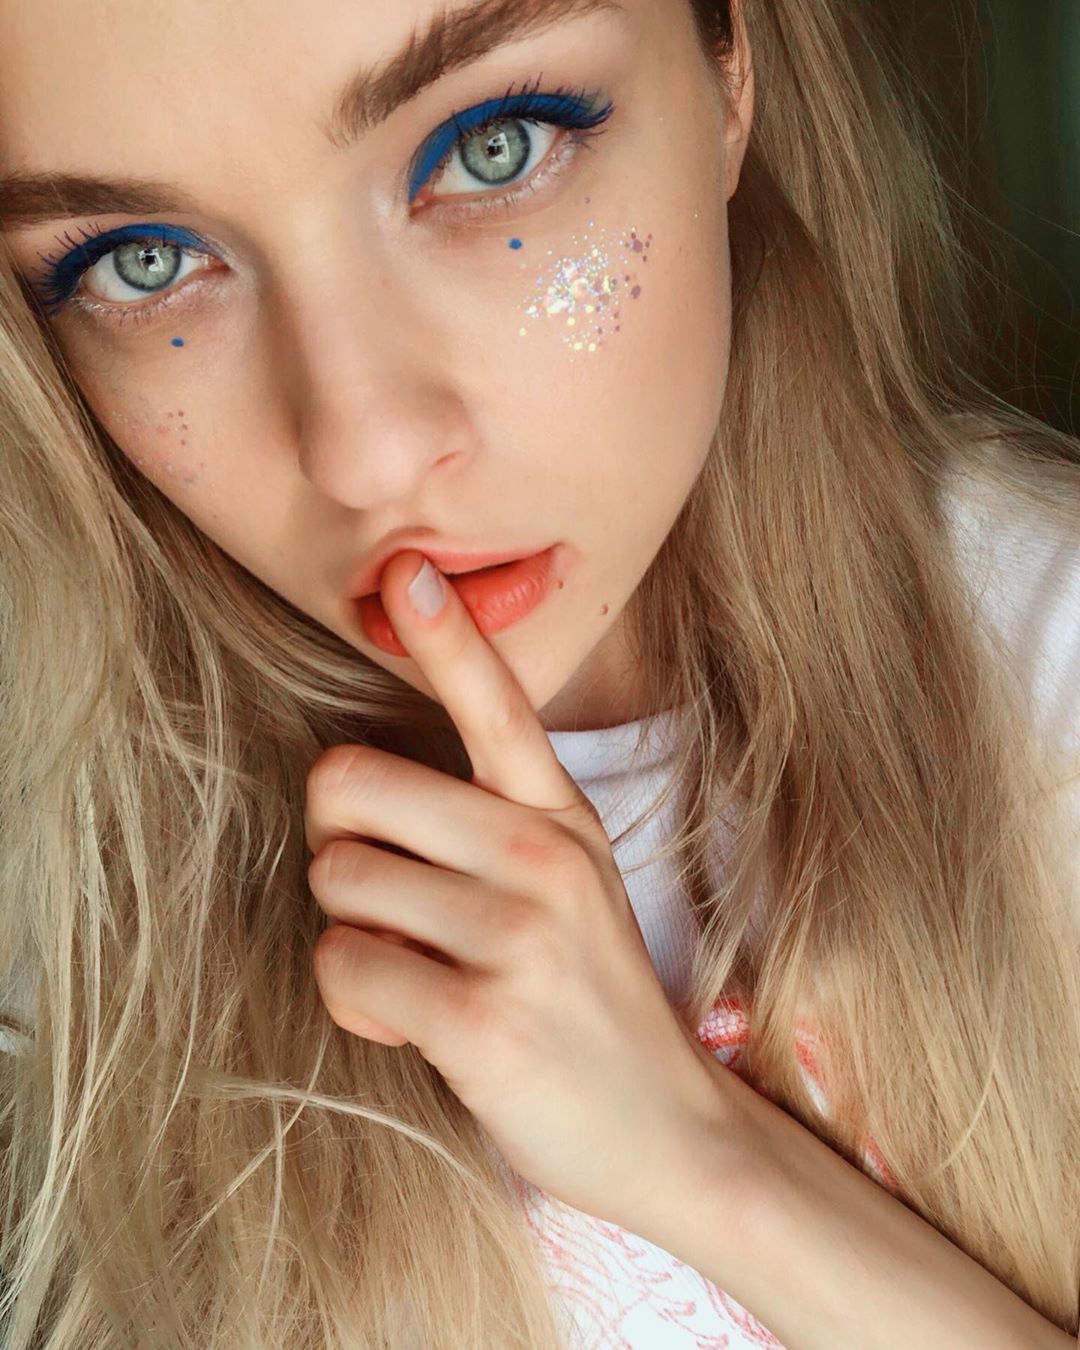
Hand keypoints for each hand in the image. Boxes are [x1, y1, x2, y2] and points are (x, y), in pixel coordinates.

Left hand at [304, 550, 730, 1230]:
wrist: (665, 1126)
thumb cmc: (591, 995)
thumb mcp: (571, 881)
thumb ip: (492, 820)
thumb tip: (359, 782)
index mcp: (558, 816)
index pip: (496, 703)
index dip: (447, 636)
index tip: (409, 572)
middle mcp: (540, 856)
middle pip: (347, 786)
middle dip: (341, 845)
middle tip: (390, 898)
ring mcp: (515, 934)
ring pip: (338, 883)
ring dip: (354, 935)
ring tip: (420, 972)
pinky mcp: (479, 1018)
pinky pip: (344, 969)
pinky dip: (357, 1002)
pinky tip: (415, 1025)